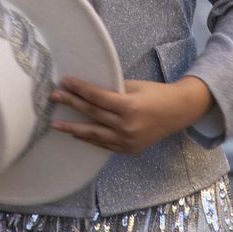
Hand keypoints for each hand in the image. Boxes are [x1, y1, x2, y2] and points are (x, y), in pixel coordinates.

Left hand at [49, 77, 211, 154]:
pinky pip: (104, 144)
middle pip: (92, 114)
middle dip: (71, 104)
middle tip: (54, 97)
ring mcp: (127, 141)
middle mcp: (126, 126)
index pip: (97, 97)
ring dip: (74, 128)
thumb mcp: (135, 86)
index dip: (79, 89)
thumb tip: (88, 90)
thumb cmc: (156, 94)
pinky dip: (90, 139)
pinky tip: (77, 134)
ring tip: (56, 125)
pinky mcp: (128, 149)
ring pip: (94, 134)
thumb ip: (113, 90)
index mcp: (129, 107)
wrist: (178, 112)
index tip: (65, 81)